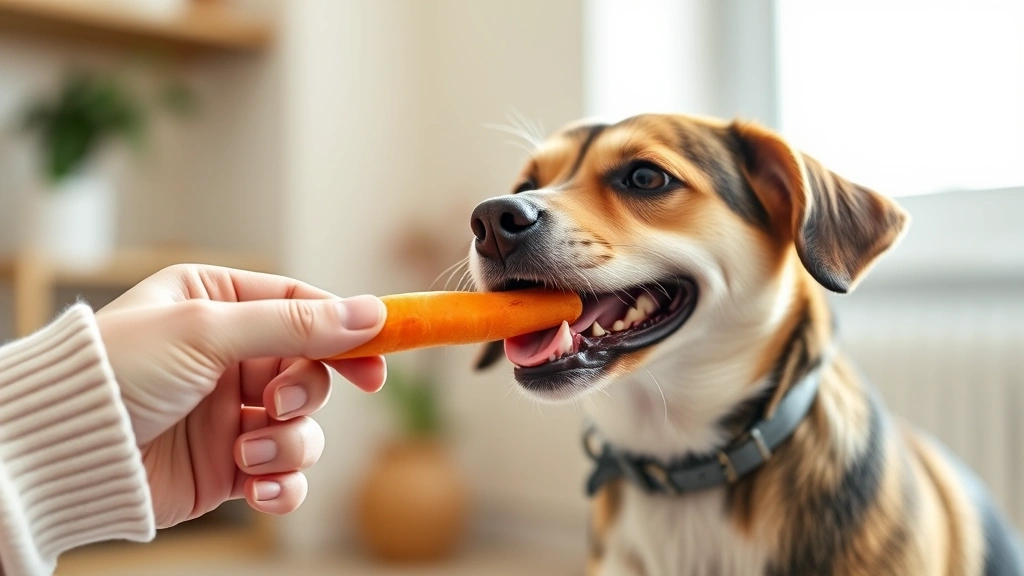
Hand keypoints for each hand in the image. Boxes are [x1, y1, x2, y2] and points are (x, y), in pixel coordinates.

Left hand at [94, 264, 386, 527]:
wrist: (65, 452)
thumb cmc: (120, 372)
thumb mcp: (209, 331)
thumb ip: (295, 324)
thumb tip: (371, 313)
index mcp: (218, 304)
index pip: (303, 307)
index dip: (346, 333)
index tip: (376, 361)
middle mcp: (228, 356)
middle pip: (312, 370)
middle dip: (306, 394)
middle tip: (278, 407)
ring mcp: (229, 413)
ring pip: (303, 427)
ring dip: (288, 444)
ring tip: (247, 451)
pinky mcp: (226, 466)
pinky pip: (282, 474)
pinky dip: (281, 485)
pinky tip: (260, 490)